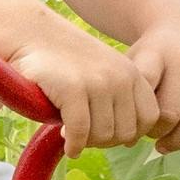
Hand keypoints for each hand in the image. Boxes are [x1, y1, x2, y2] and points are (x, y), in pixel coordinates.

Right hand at [5, 17, 153, 147]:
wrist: (30, 34)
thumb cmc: (65, 62)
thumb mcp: (104, 74)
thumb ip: (122, 101)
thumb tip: (131, 142)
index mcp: (132, 73)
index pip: (149, 119)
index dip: (130, 132)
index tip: (106, 131)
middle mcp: (120, 77)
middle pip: (127, 133)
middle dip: (105, 141)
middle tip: (85, 135)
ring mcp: (98, 82)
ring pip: (104, 136)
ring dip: (87, 142)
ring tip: (72, 132)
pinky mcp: (73, 89)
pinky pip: (80, 133)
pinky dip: (73, 145)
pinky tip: (64, 142)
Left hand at [127, 15, 179, 154]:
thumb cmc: (152, 56)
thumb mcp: (134, 62)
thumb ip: (128, 96)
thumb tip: (127, 143)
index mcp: (156, 52)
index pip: (145, 91)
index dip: (137, 117)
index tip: (132, 127)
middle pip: (171, 112)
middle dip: (157, 132)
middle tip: (150, 136)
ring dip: (179, 140)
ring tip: (166, 145)